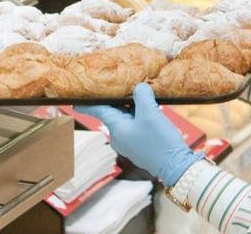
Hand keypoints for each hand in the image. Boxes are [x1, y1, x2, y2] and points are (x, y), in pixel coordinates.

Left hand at [76, 83, 202, 185]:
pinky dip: (140, 116)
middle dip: (119, 99)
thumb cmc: (159, 141)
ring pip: (126, 118)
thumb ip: (142, 95)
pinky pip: (135, 126)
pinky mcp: (139, 146)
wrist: (175, 166)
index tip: (74, 101)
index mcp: (116, 128)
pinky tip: (152, 111)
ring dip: (133, 107)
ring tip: (144, 95)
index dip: (87, 104)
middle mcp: (118, 137)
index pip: (98, 111)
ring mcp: (129, 143)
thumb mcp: (151, 113)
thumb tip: (139, 88)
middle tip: (125, 85)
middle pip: (114, 112)